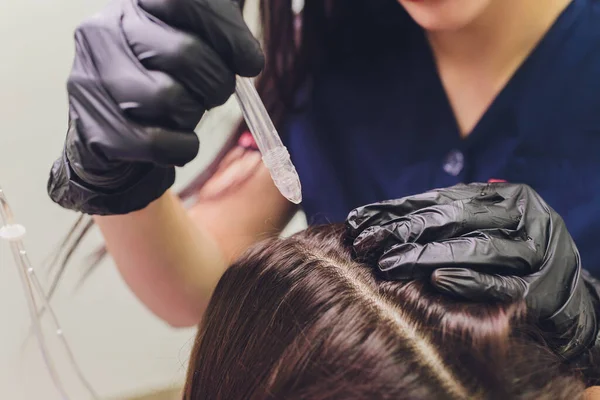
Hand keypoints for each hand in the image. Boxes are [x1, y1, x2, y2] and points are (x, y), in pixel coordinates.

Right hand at [48, 0, 263, 214]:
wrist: (117, 133)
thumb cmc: (163, 80)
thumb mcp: (190, 44)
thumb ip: (220, 38)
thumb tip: (250, 59)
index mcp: (135, 4)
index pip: (188, 2)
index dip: (227, 33)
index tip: (250, 61)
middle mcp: (104, 32)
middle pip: (185, 54)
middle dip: (216, 83)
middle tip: (216, 93)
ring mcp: (92, 80)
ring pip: (169, 99)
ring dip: (193, 115)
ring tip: (186, 113)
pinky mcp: (94, 128)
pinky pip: (156, 142)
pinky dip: (182, 148)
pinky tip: (178, 141)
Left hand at [346, 183, 598, 357]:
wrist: (565, 292)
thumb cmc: (509, 253)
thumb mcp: (481, 224)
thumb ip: (443, 217)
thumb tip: (378, 217)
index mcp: (504, 194)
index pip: (441, 198)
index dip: (396, 208)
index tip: (358, 220)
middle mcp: (521, 215)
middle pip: (455, 218)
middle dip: (405, 229)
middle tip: (367, 244)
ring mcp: (533, 251)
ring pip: (475, 248)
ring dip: (427, 256)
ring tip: (389, 264)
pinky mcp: (539, 290)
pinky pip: (500, 284)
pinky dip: (468, 281)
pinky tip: (436, 281)